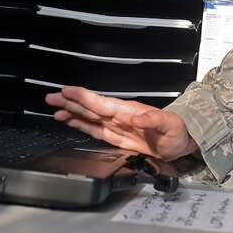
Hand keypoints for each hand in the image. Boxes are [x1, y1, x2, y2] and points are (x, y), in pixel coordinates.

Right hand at [45, 86, 198, 160]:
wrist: (181, 141)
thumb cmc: (177, 131)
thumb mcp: (168, 125)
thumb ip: (153, 120)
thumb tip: (137, 116)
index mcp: (128, 111)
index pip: (101, 103)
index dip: (83, 97)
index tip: (67, 91)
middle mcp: (119, 116)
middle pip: (89, 107)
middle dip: (70, 102)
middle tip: (50, 97)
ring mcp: (116, 125)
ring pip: (88, 116)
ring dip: (71, 112)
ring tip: (54, 109)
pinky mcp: (117, 135)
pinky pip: (94, 128)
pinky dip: (80, 124)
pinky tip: (70, 121)